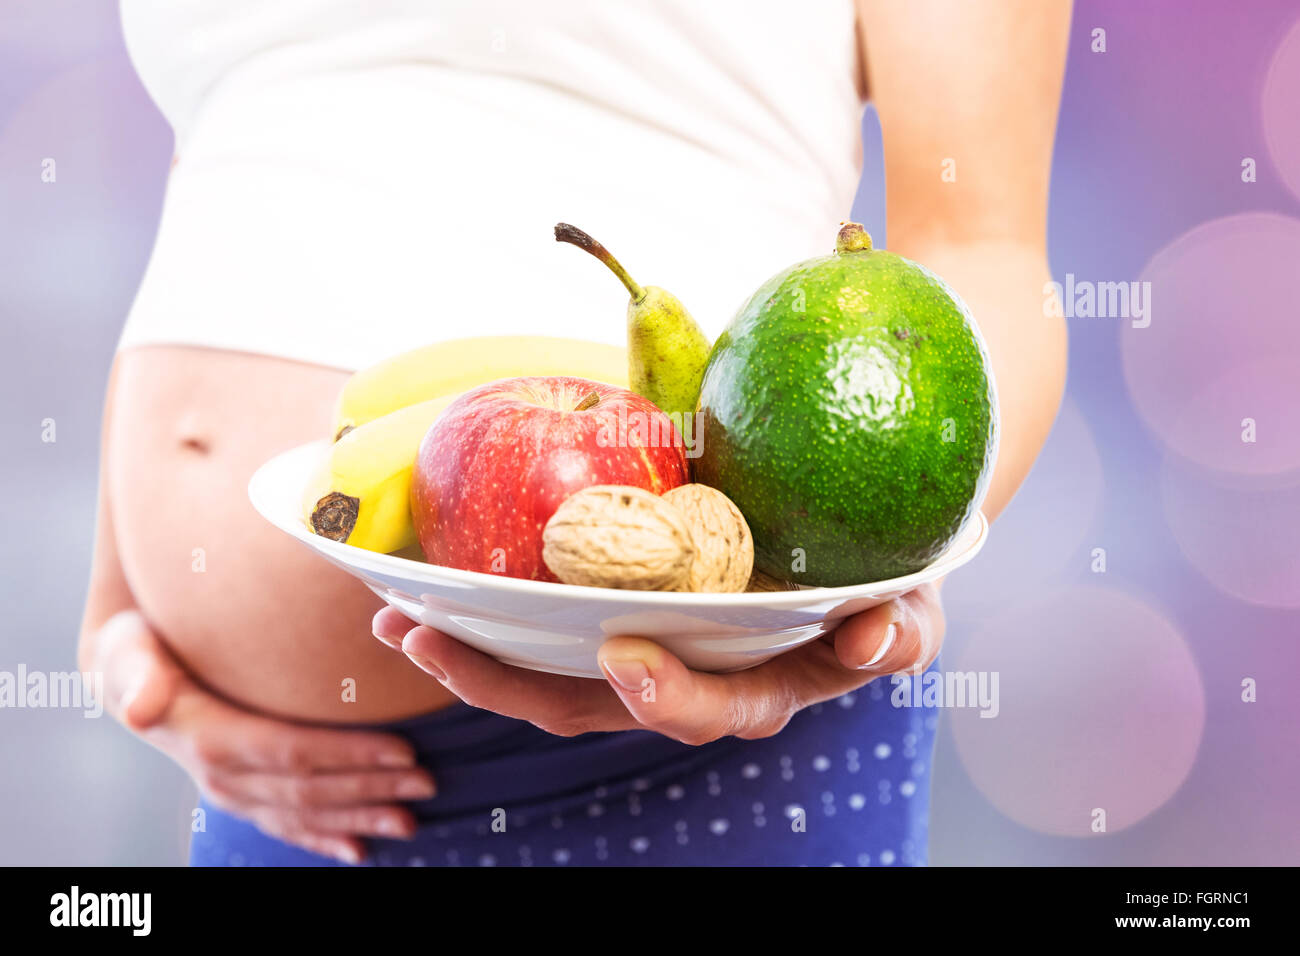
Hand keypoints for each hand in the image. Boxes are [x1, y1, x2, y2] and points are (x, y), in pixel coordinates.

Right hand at [91, 610, 436, 863]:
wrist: (124, 670)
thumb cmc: (138, 646)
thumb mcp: (129, 649)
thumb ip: (137, 673)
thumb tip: (139, 707)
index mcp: (209, 737)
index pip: (291, 750)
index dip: (349, 755)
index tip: (402, 751)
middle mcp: (222, 775)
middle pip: (309, 788)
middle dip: (371, 788)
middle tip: (426, 782)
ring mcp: (233, 792)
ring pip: (305, 812)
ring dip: (360, 818)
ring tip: (409, 821)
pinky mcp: (241, 796)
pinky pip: (286, 825)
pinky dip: (324, 839)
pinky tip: (359, 850)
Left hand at [372, 582, 943, 744]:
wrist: (853, 524)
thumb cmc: (885, 570)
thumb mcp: (912, 597)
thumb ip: (904, 624)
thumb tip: (876, 639)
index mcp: (757, 686)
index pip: (707, 710)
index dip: (667, 696)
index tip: (627, 655)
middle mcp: (686, 677)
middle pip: (590, 705)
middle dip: (507, 685)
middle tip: (433, 640)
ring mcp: (642, 645)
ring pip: (546, 673)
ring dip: (473, 655)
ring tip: (400, 618)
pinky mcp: (612, 604)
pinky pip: (541, 620)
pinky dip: (486, 609)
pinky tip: (430, 580)